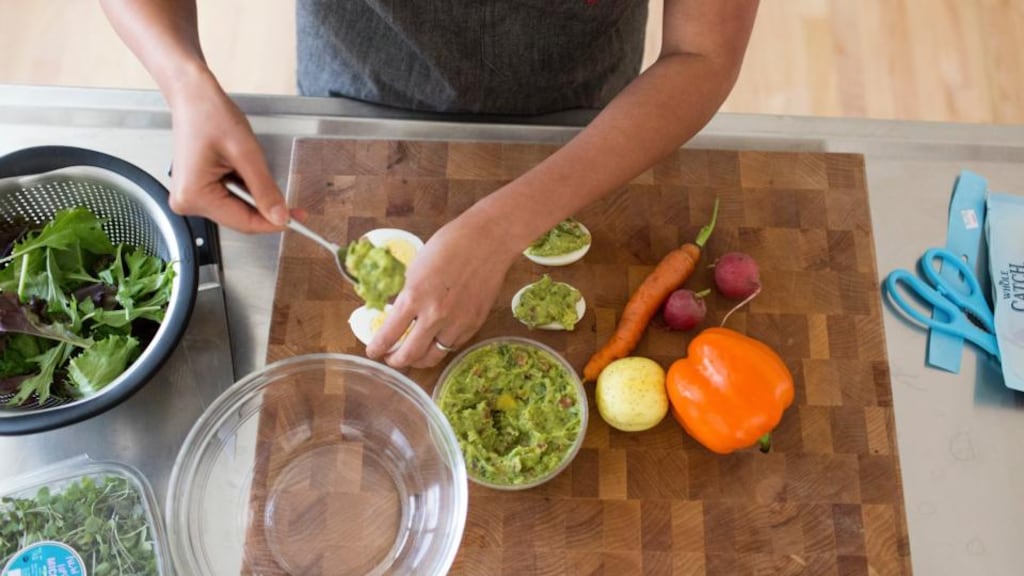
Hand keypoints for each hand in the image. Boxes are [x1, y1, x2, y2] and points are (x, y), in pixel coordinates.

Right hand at [167, 71, 298, 231]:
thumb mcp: (246, 154)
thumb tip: (280, 216)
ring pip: (236, 209)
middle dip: (266, 210)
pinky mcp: (197, 190)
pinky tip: (244, 170)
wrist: (194, 96)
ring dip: (255, 197)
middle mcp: (188, 201)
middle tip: (294, 206)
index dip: (273, 223)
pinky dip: (244, 190)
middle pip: (239, 218)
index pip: (243, 222)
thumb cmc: (211, 115)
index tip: (296, 220)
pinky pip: (229, 199)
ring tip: (254, 169)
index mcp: (194, 195)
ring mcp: (191, 196)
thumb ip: (265, 189)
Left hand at [366, 215, 519, 367]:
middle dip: (396, 361)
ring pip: (433, 356)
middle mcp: (435, 315)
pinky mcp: (474, 324)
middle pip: (410, 354)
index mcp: (414, 296)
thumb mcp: (416, 268)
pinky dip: (441, 347)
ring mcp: (457, 322)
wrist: (488, 240)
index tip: (373, 352)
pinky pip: (453, 346)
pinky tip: (435, 342)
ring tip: (413, 356)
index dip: (377, 348)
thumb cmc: (449, 244)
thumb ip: (407, 294)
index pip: (388, 334)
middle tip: (391, 359)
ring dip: (419, 360)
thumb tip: (397, 313)